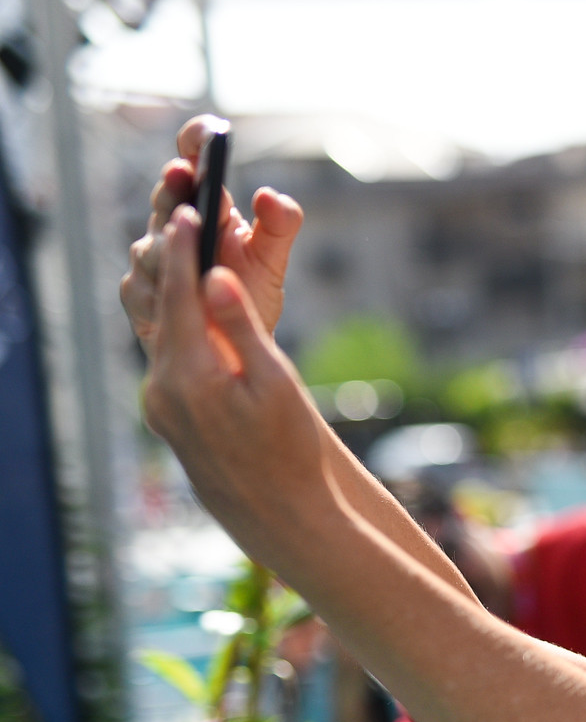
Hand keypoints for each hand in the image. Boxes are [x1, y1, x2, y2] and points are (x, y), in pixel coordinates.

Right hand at [121, 115, 302, 359]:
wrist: (233, 347)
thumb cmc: (250, 295)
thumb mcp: (271, 260)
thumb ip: (281, 225)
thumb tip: (270, 196)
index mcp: (207, 207)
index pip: (192, 160)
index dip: (194, 141)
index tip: (205, 133)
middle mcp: (173, 224)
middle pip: (165, 198)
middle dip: (174, 190)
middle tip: (183, 176)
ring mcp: (150, 256)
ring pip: (151, 247)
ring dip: (171, 251)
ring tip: (192, 259)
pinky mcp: (138, 292)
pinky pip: (143, 288)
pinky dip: (162, 294)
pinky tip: (178, 302)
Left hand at [140, 209, 329, 554]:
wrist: (278, 511)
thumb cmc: (290, 447)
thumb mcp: (277, 383)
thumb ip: (240, 327)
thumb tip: (213, 276)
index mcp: (191, 375)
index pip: (181, 295)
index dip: (185, 250)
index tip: (189, 211)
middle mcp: (163, 388)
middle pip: (162, 308)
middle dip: (174, 263)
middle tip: (185, 219)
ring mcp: (159, 404)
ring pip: (162, 333)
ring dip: (175, 295)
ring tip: (191, 259)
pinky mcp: (165, 415)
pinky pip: (167, 358)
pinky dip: (179, 328)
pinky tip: (193, 313)